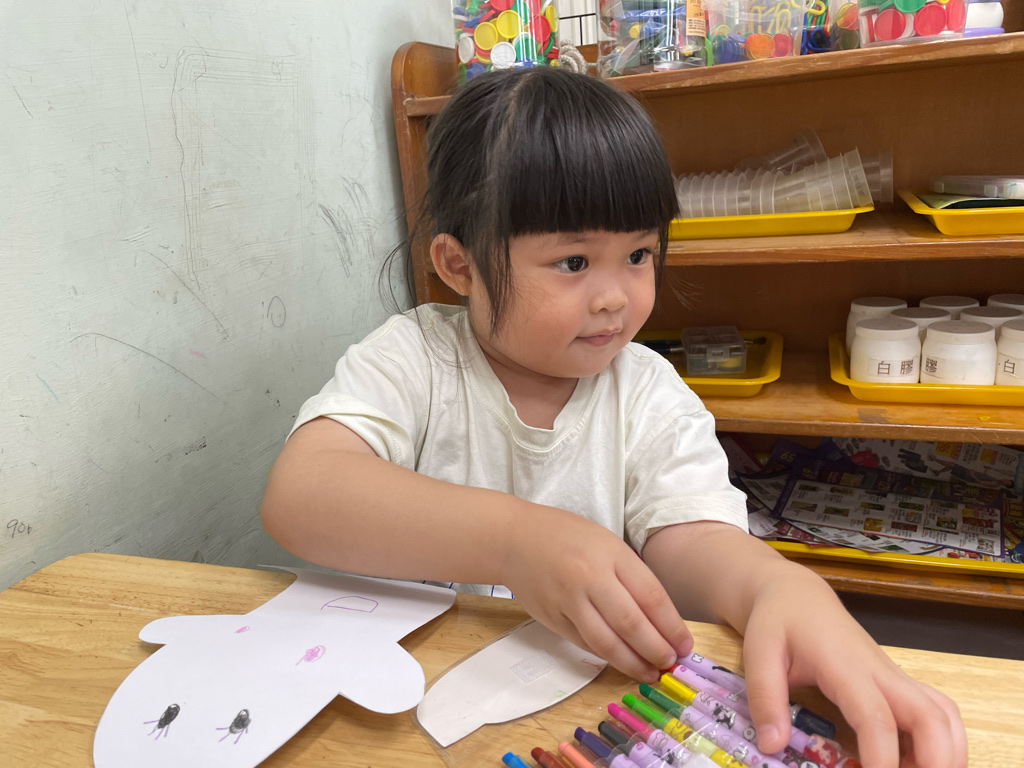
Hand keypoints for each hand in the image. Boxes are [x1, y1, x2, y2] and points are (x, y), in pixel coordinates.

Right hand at [501, 503, 691, 681]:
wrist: (514, 538)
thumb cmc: (567, 536)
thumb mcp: (606, 542)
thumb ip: (630, 575)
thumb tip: (661, 618)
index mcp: (611, 554)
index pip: (651, 597)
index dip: (672, 627)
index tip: (685, 645)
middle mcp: (590, 578)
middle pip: (631, 624)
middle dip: (656, 650)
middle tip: (670, 664)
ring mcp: (567, 600)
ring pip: (606, 642)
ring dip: (632, 662)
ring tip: (649, 672)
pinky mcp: (551, 618)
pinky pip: (584, 643)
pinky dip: (606, 656)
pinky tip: (621, 661)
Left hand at [741, 568, 966, 767]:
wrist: (798, 596)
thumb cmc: (779, 621)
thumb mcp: (759, 653)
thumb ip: (765, 698)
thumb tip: (772, 746)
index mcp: (844, 665)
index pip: (876, 715)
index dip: (882, 756)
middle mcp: (880, 672)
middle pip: (932, 717)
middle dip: (937, 761)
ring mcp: (893, 678)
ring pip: (944, 715)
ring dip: (946, 754)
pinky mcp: (897, 684)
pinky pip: (935, 713)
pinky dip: (941, 743)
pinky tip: (915, 764)